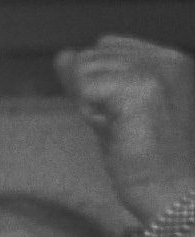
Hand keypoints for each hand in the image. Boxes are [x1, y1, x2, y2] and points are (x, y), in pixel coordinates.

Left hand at [55, 36, 194, 225]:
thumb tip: (63, 54)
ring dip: (92, 105)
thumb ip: (90, 79)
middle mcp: (167, 58)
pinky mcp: (140, 89)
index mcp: (169, 59)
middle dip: (93, 94)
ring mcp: (155, 71)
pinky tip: (117, 131)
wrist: (174, 191)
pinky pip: (84, 88)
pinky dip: (91, 114)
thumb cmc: (146, 158)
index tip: (125, 113)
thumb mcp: (114, 108)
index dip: (99, 83)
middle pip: (91, 56)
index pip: (107, 45)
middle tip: (125, 126)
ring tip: (123, 128)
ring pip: (85, 70)